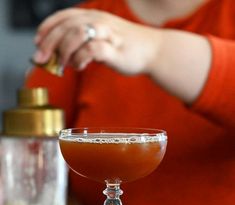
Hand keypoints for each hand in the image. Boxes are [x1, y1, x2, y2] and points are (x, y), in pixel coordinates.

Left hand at [33, 8, 160, 74]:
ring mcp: (107, 33)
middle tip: (41, 58)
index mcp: (93, 16)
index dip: (48, 27)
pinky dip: (80, 59)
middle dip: (49, 43)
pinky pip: (92, 49)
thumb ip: (82, 44)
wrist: (152, 50)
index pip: (64, 16)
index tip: (37, 41)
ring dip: (64, 50)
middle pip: (66, 26)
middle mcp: (99, 20)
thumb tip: (60, 57)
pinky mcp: (115, 49)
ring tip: (62, 65)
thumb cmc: (124, 47)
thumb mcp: (101, 39)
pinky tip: (78, 67)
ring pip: (77, 33)